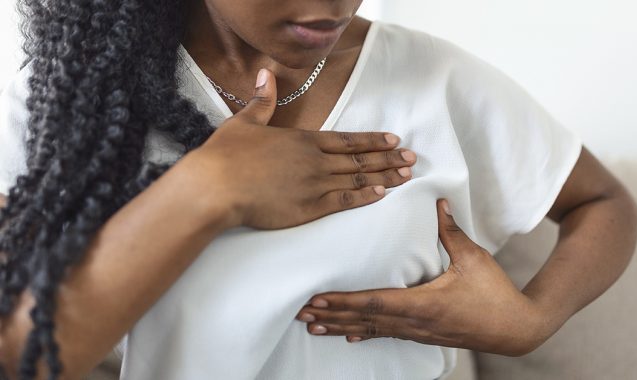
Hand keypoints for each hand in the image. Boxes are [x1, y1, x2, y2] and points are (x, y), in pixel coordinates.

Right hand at [178, 69, 416, 229]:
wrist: (217, 187)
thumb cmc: (226, 155)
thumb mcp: (244, 121)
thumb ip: (261, 100)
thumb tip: (266, 73)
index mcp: (302, 140)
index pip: (346, 139)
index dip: (372, 140)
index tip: (393, 139)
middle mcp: (315, 160)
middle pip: (359, 158)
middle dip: (387, 158)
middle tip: (412, 158)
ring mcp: (315, 184)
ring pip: (357, 178)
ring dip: (384, 176)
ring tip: (406, 175)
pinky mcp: (309, 207)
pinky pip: (344, 200)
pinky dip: (365, 197)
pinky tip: (382, 194)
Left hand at [294, 199, 547, 355]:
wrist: (516, 329)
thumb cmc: (495, 294)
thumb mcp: (474, 259)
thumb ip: (451, 232)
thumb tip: (438, 202)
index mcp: (424, 303)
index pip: (375, 302)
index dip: (344, 303)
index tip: (318, 300)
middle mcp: (415, 322)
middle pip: (366, 320)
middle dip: (332, 316)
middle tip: (303, 313)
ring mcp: (419, 332)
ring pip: (372, 330)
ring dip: (342, 327)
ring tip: (314, 326)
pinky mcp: (424, 336)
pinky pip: (387, 334)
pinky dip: (364, 333)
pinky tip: (350, 336)